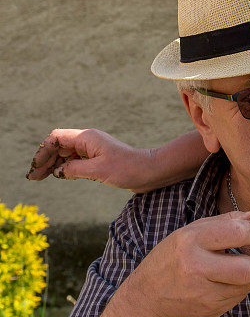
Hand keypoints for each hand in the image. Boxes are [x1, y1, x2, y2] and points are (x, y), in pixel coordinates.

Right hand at [26, 128, 159, 192]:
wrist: (150, 172)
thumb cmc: (127, 169)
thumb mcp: (97, 171)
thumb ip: (73, 169)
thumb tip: (57, 171)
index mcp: (87, 138)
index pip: (57, 138)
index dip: (43, 151)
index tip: (36, 167)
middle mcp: (89, 141)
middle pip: (59, 146)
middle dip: (45, 160)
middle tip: (33, 177)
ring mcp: (94, 150)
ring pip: (67, 154)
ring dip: (53, 165)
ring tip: (40, 178)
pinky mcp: (99, 159)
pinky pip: (76, 160)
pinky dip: (65, 167)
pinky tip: (59, 175)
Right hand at [123, 207, 249, 316]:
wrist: (149, 294)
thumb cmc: (176, 254)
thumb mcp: (197, 229)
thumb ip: (233, 220)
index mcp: (192, 240)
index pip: (240, 233)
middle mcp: (195, 268)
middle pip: (249, 269)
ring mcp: (202, 293)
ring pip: (247, 285)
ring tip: (248, 263)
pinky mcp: (210, 310)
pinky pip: (240, 296)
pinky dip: (243, 286)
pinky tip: (231, 278)